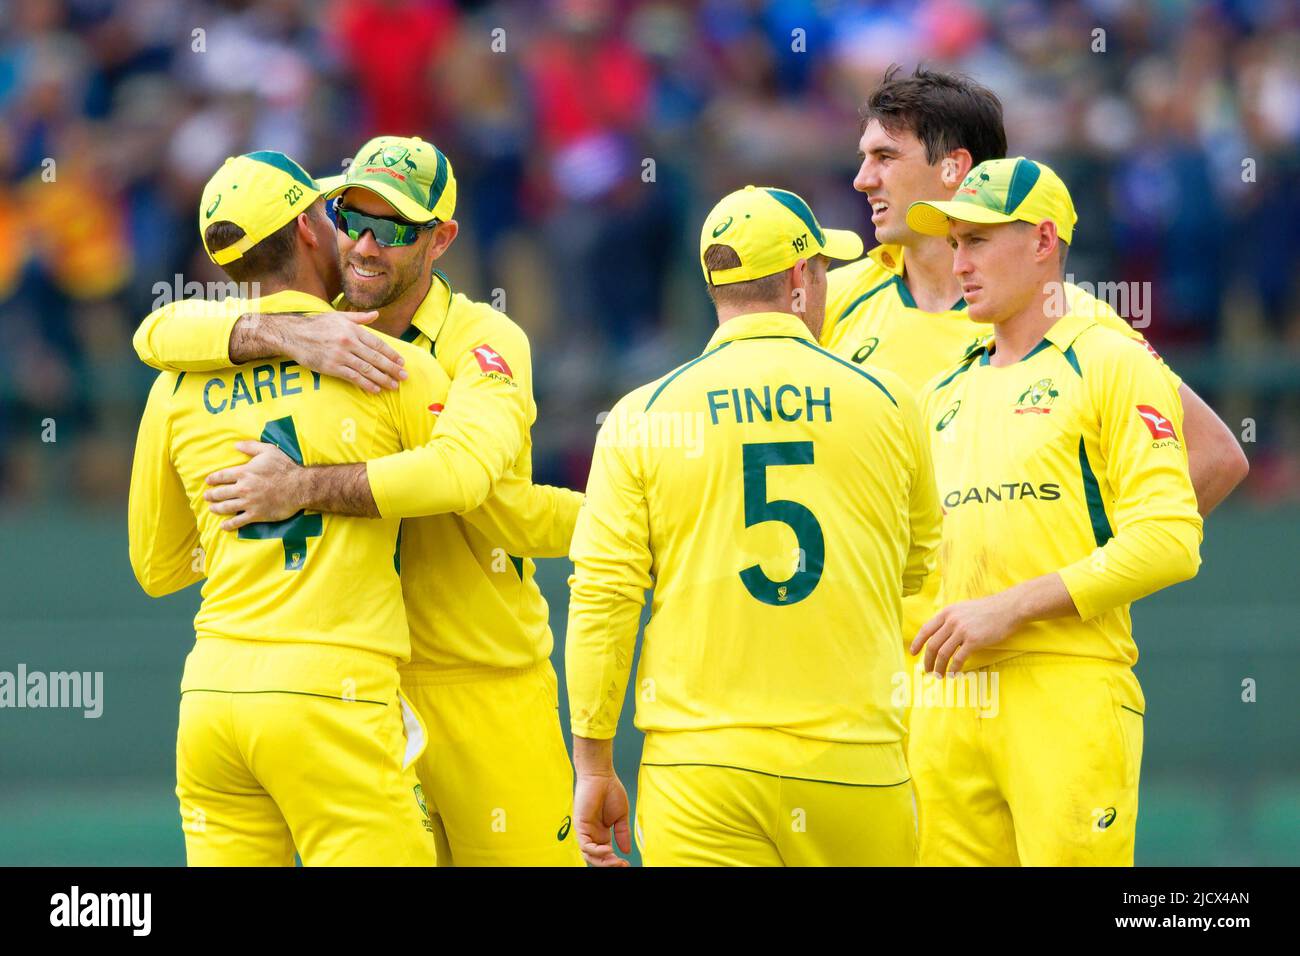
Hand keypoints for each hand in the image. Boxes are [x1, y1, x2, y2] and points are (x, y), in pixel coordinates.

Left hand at [204, 442, 304, 529]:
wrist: (299, 487)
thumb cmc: (285, 467)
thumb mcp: (268, 451)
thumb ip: (250, 447)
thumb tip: (235, 444)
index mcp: (244, 472)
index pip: (221, 476)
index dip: (212, 479)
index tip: (208, 481)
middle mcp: (243, 488)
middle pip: (220, 493)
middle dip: (211, 495)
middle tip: (207, 496)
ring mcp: (249, 503)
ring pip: (226, 507)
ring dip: (216, 508)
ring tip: (212, 509)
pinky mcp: (256, 514)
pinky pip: (238, 521)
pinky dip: (229, 524)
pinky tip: (224, 526)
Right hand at [273, 310, 405, 392]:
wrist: (293, 334)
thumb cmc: (317, 324)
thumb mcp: (338, 316)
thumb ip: (359, 317)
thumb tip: (376, 314)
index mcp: (352, 329)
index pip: (377, 343)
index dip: (391, 354)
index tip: (402, 362)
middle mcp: (349, 342)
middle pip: (376, 358)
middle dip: (392, 368)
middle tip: (404, 377)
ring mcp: (340, 355)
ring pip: (367, 369)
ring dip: (382, 379)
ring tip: (393, 386)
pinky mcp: (331, 367)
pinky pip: (353, 377)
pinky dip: (365, 384)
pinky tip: (375, 389)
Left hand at [573, 771, 631, 866]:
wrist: (601, 775)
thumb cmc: (610, 790)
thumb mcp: (621, 816)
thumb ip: (622, 834)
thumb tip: (626, 850)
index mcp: (602, 833)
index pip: (606, 855)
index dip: (615, 862)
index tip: (627, 865)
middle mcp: (592, 834)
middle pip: (597, 858)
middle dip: (609, 865)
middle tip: (622, 866)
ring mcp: (585, 831)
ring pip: (589, 855)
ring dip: (603, 861)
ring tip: (616, 861)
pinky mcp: (580, 825)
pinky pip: (585, 844)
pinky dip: (595, 851)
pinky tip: (608, 850)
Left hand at [910, 592, 1021, 675]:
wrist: (1009, 608)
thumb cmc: (988, 610)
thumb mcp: (964, 609)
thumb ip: (951, 619)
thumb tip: (941, 633)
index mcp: (947, 612)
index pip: (926, 629)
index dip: (918, 642)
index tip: (913, 653)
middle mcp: (952, 621)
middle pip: (932, 644)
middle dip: (927, 660)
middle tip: (927, 670)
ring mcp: (962, 630)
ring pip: (943, 653)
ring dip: (938, 667)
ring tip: (939, 675)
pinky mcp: (974, 640)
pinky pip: (958, 658)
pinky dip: (954, 668)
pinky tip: (954, 674)